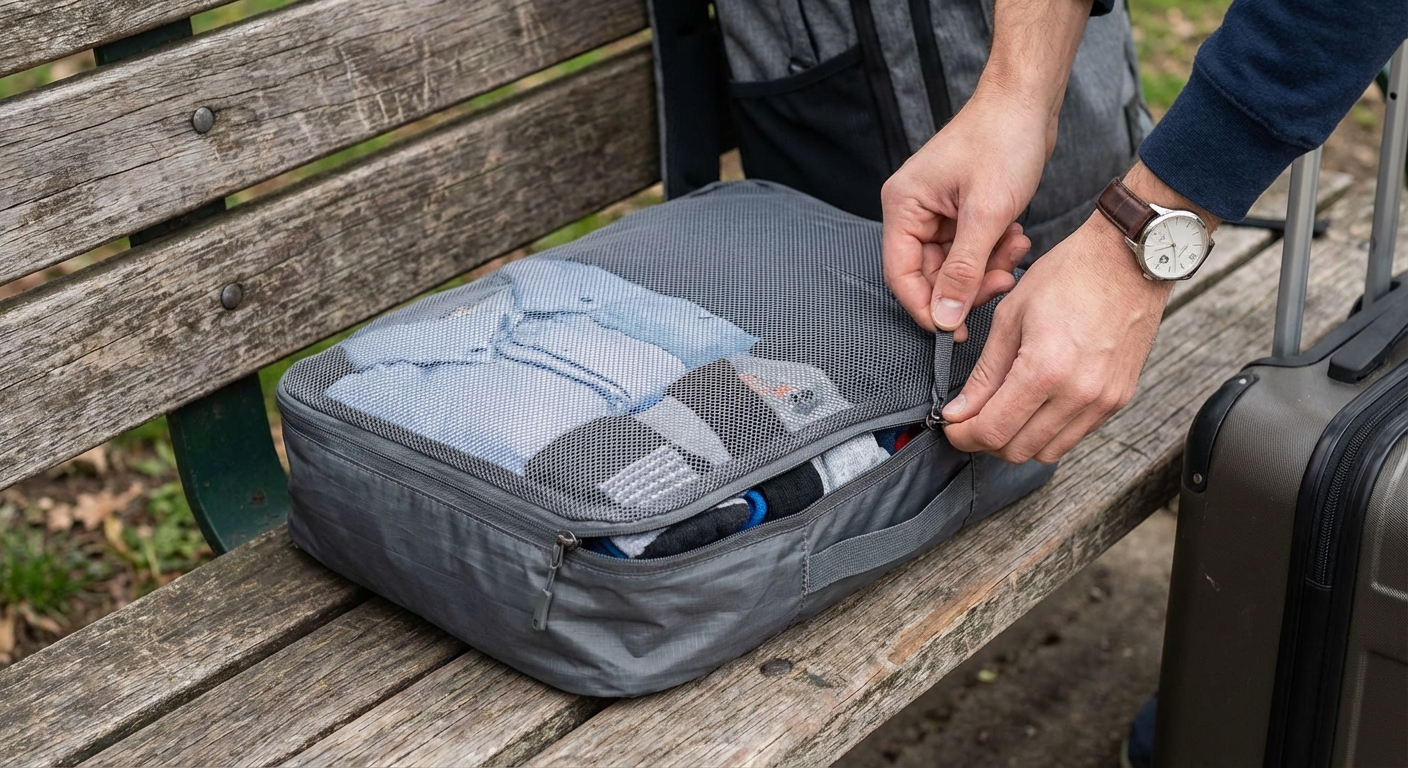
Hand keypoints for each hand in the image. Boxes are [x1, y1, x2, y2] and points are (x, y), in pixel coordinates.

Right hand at [881, 92, 1048, 339]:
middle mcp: (912, 211)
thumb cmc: (1003, 141)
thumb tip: (944, 320)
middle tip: (1003, 282)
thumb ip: (963, 272)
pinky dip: (993, 250)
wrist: (1027, 100)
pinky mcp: (959, 210)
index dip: (928, 309)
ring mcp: (936, 211)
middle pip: (928, 274)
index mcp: (903, 207)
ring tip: (1016, 248)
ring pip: (954, 265)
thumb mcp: (986, 214)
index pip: (902, 276)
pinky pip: (970, 249)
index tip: (958, 331)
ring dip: (987, 266)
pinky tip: (1015, 235)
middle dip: (968, 284)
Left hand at [938, 212, 1171, 463]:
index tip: (951, 425)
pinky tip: (1034, 405)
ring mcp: (1103, 401)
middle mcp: (1078, 395)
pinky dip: (1047, 430)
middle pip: (1018, 450)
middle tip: (970, 419)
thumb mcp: (1011, 317)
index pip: (993, 430)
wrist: (1128, 259)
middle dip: (986, 440)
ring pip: (1047, 451)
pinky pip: (1074, 435)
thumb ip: (984, 373)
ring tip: (1001, 412)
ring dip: (1017, 440)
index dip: (963, 435)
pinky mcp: (1119, 399)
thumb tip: (958, 412)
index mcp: (1045, 370)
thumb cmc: (1068, 276)